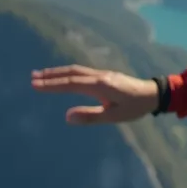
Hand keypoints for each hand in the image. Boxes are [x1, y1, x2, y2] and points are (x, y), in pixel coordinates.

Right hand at [30, 65, 160, 124]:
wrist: (154, 94)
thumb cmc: (135, 107)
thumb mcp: (114, 117)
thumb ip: (91, 116)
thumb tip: (67, 117)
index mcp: (100, 86)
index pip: (70, 84)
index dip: (52, 85)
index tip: (34, 85)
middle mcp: (100, 76)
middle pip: (71, 73)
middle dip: (51, 75)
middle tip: (32, 77)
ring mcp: (103, 74)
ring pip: (77, 70)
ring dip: (58, 72)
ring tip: (42, 74)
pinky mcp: (106, 76)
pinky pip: (83, 72)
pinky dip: (69, 72)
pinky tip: (64, 76)